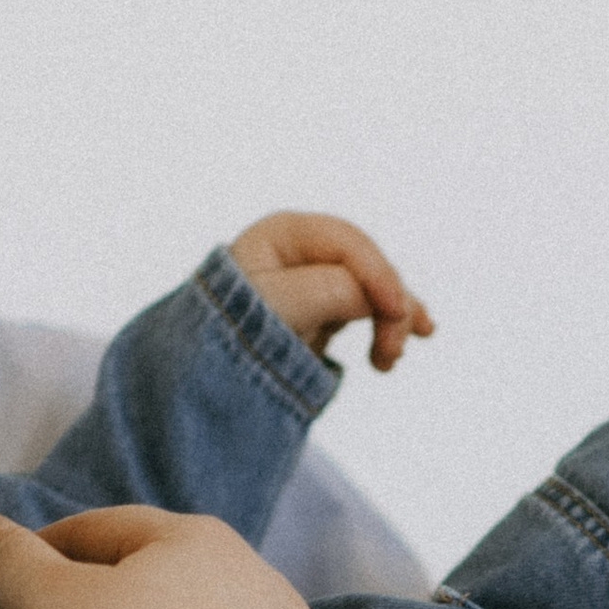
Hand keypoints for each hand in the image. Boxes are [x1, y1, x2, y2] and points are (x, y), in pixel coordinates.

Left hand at [230, 212, 434, 371]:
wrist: (200, 374)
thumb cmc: (227, 331)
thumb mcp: (276, 307)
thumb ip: (328, 290)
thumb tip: (374, 298)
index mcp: (284, 234)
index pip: (347, 244)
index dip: (379, 275)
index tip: (396, 314)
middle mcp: (303, 251)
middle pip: (367, 267)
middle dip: (389, 306)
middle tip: (392, 351)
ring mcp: (315, 279)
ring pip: (373, 290)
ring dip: (393, 320)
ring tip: (391, 358)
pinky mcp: (323, 308)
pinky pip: (368, 309)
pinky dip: (388, 325)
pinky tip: (408, 341)